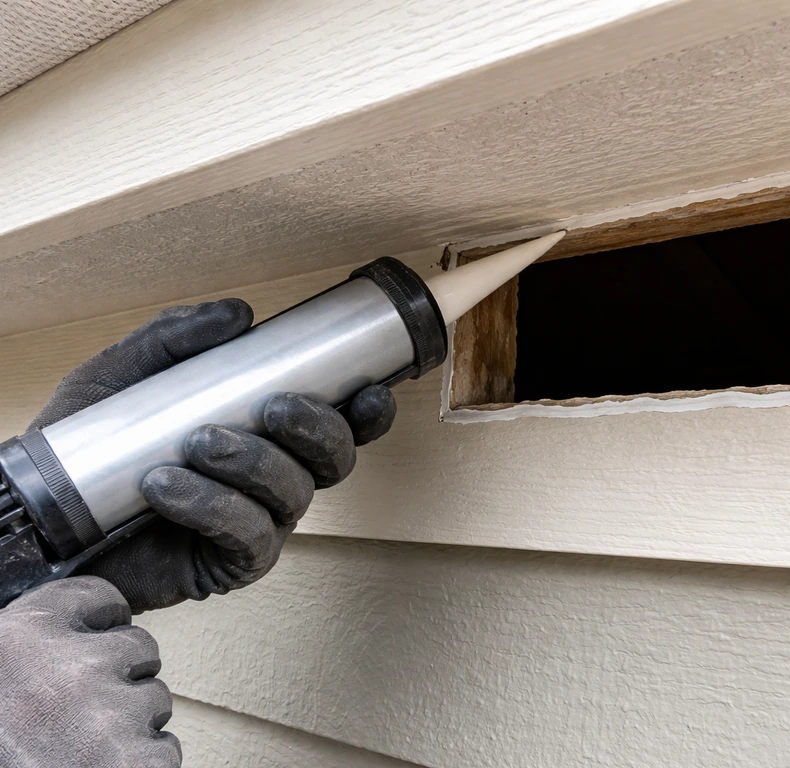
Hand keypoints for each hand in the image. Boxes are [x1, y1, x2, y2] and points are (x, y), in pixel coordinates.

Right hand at [0, 577, 179, 767]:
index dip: (97, 627)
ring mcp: (105, 718)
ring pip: (155, 699)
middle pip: (138, 647)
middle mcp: (66, 669)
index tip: (87, 645)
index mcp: (19, 639)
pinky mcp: (136, 766)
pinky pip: (164, 750)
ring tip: (76, 757)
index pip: (98, 598)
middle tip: (72, 720)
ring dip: (129, 726)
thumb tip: (91, 630)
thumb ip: (32, 654)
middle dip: (118, 679)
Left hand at [30, 300, 396, 612]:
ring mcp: (260, 522)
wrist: (42, 514)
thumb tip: (240, 315)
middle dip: (317, 429)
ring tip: (196, 443)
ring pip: (295, 493)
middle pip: (336, 458)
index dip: (367, 411)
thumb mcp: (127, 373)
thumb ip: (179, 337)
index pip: (341, 423)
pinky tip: (165, 486)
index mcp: (270, 432)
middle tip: (272, 408)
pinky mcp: (232, 563)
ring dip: (253, 463)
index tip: (366, 391)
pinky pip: (248, 535)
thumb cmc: (91, 444)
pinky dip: (212, 505)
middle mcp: (277, 477)